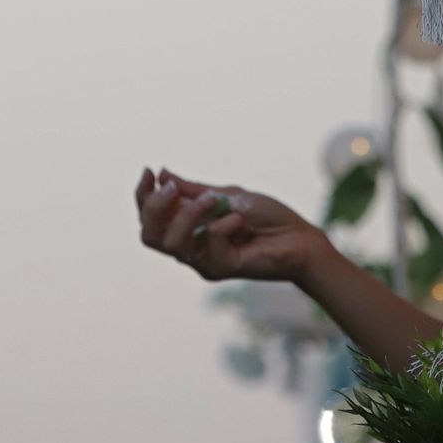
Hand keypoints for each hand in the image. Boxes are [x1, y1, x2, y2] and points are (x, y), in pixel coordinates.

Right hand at [133, 167, 326, 282]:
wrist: (300, 238)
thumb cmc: (267, 217)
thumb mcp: (228, 195)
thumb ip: (195, 190)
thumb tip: (163, 174)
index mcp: (188, 227)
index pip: (150, 217)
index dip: (143, 196)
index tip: (149, 172)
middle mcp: (190, 247)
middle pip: (150, 236)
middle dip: (154, 209)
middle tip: (172, 189)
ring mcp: (204, 261)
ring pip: (172, 244)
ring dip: (188, 215)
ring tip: (213, 200)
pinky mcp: (221, 270)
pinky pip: (207, 249)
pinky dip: (220, 228)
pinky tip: (238, 221)